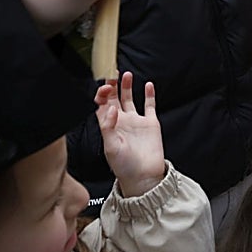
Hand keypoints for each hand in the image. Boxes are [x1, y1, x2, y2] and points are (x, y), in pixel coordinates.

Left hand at [96, 72, 165, 197]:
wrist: (144, 177)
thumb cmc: (124, 166)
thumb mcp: (111, 148)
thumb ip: (108, 127)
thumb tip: (111, 108)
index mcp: (109, 127)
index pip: (101, 106)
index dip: (101, 95)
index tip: (105, 87)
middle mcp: (121, 122)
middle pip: (113, 99)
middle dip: (112, 86)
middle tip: (112, 74)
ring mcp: (136, 121)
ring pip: (129, 99)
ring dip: (127, 87)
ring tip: (126, 75)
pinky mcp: (150, 123)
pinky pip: (149, 105)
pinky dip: (148, 94)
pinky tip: (147, 85)